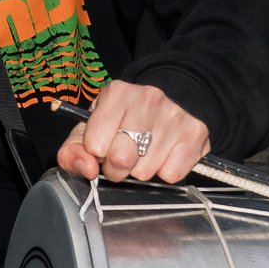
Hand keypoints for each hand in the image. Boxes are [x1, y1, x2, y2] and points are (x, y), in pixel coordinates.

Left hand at [55, 79, 210, 184]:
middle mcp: (148, 98)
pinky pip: (172, 174)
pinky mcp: (196, 132)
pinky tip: (163, 155)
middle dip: (116, 168)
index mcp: (116, 93)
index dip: (96, 154)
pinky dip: (165, 172)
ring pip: (146, 170)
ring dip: (141, 170)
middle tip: (121, 159)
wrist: (165, 108)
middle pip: (122, 158)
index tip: (102, 149)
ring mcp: (174, 114)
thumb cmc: (120, 123)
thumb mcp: (89, 131)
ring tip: (143, 153)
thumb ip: (73, 152)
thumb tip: (86, 167)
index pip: (95, 144)